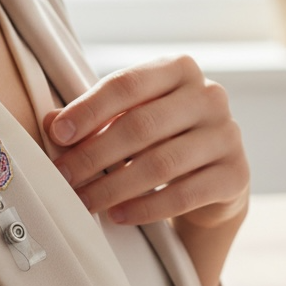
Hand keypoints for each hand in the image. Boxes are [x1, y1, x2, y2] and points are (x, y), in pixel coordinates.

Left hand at [44, 55, 249, 230]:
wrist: (214, 177)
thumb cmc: (162, 138)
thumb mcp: (128, 119)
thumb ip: (92, 118)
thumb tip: (50, 124)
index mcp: (179, 69)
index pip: (128, 84)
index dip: (89, 109)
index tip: (58, 134)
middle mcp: (210, 96)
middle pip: (142, 125)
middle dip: (94, 154)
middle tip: (64, 177)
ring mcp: (227, 135)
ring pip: (161, 163)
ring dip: (114, 187)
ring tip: (85, 201)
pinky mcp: (235, 174)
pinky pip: (184, 194)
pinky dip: (145, 208)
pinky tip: (119, 215)